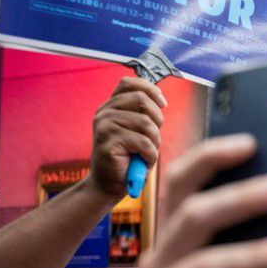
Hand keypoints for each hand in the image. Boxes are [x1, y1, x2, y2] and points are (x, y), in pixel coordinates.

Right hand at [88, 77, 166, 198]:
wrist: (109, 184)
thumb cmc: (128, 159)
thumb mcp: (137, 131)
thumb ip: (143, 114)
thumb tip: (160, 99)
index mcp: (111, 106)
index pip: (129, 83)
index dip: (150, 89)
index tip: (162, 104)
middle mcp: (104, 112)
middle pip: (142, 100)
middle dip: (157, 119)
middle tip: (154, 137)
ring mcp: (104, 126)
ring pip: (146, 123)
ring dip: (155, 142)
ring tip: (147, 153)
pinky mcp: (108, 141)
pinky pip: (144, 143)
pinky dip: (151, 155)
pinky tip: (144, 162)